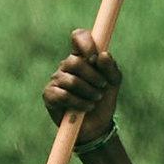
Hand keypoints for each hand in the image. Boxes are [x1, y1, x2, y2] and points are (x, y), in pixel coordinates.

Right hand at [44, 28, 122, 145]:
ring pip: (72, 80)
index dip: (86, 43)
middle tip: (101, 87)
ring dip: (89, 92)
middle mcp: (67, 66)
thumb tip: (102, 55)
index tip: (95, 58)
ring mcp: (56, 80)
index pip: (78, 37)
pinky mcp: (49, 95)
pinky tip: (86, 107)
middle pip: (76, 61)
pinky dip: (79, 103)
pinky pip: (64, 95)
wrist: (97, 126)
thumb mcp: (113, 82)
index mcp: (82, 57)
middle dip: (93, 76)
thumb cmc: (103, 100)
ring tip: (95, 100)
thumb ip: (111, 67)